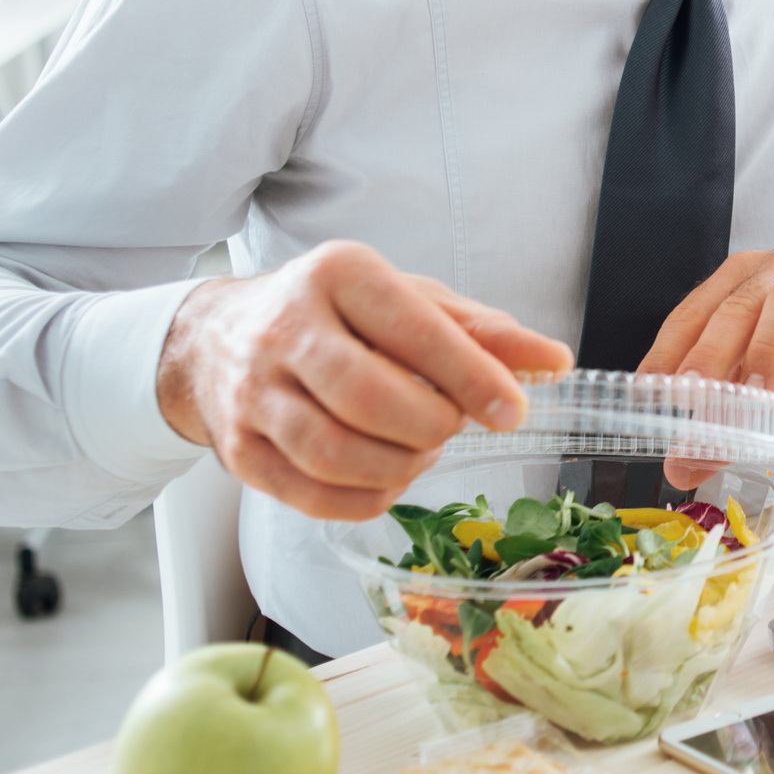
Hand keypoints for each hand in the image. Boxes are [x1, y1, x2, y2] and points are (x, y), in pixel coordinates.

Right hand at [156, 240, 573, 519]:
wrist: (218, 338)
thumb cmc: (335, 316)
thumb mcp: (409, 302)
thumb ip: (483, 331)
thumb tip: (555, 362)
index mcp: (338, 274)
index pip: (413, 331)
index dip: (471, 377)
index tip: (513, 410)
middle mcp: (285, 328)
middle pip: (368, 398)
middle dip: (429, 426)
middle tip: (453, 427)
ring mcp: (252, 392)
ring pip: (333, 452)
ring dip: (398, 465)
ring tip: (421, 449)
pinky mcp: (238, 451)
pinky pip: (311, 495)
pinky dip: (365, 499)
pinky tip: (387, 477)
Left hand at [638, 247, 773, 453]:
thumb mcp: (773, 378)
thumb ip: (728, 418)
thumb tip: (682, 468)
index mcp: (746, 279)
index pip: (695, 311)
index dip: (668, 350)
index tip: (647, 394)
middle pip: (739, 305)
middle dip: (710, 355)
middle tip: (690, 401)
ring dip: (769, 350)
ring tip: (757, 399)